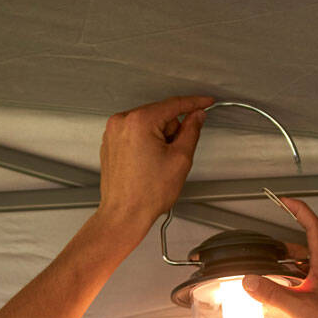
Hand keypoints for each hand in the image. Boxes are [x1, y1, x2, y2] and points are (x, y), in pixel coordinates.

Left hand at [97, 95, 213, 233]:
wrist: (124, 215)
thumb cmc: (147, 194)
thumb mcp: (180, 159)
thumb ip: (191, 131)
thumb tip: (196, 116)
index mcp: (139, 121)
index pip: (174, 104)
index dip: (195, 103)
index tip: (206, 102)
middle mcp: (122, 122)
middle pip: (160, 115)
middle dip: (172, 131)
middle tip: (173, 156)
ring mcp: (113, 132)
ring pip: (148, 125)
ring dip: (159, 138)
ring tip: (157, 164)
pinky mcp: (110, 143)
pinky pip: (135, 134)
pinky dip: (146, 144)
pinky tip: (147, 164)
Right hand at [242, 198, 317, 317]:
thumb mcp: (300, 309)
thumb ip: (272, 294)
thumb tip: (249, 280)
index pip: (313, 228)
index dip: (299, 210)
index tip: (284, 201)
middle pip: (305, 249)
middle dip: (283, 245)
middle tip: (266, 246)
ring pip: (303, 269)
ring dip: (285, 267)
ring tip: (266, 270)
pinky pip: (303, 287)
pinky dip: (288, 286)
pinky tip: (277, 297)